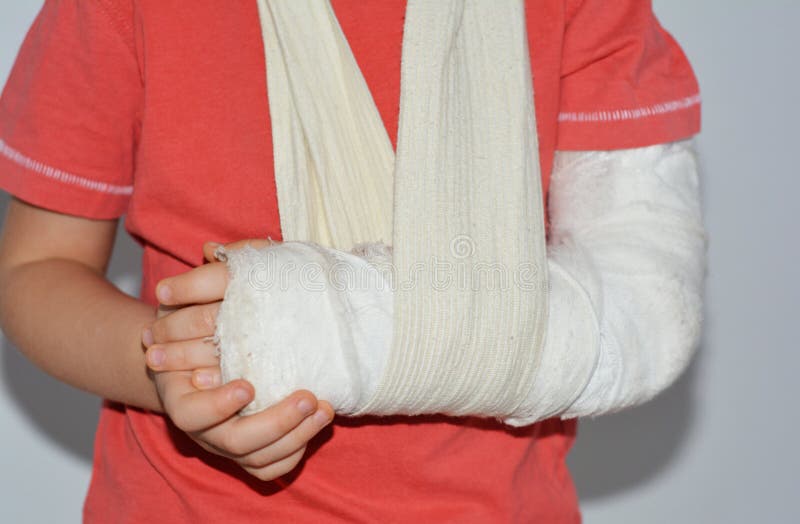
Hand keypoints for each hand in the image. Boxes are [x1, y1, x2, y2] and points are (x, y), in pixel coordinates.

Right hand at [142, 239, 334, 480]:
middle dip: (273, 423)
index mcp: (184, 388)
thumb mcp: (214, 286)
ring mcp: (228, 436)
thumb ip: (214, 271)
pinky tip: (316, 426)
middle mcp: (204, 421)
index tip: (250, 385)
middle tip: (307, 396)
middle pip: (233, 442)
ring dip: (293, 437)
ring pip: (257, 459)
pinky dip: (293, 453)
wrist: (221, 340)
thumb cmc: (216, 311)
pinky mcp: (253, 446)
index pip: (192, 412)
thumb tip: (213, 251)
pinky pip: (271, 467)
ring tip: (324, 408)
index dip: (219, 405)